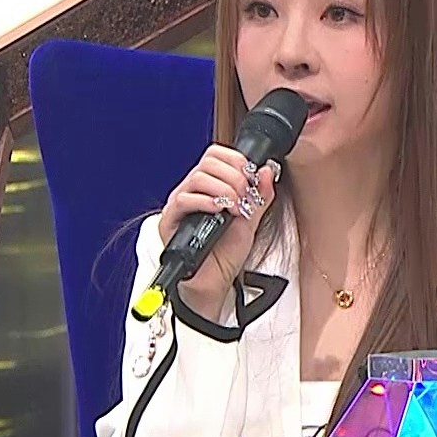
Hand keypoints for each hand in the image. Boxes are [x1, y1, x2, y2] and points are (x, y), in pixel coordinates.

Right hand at [157, 145, 278, 313]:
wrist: (214, 281)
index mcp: (210, 186)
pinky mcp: (171, 220)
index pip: (217, 155)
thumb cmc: (226, 254)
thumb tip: (266, 171)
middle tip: (245, 196)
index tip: (251, 177)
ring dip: (223, 189)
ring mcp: (181, 204)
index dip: (236, 160)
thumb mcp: (251, 221)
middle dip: (234, 176)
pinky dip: (205, 201)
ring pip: (197, 177)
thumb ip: (260, 197)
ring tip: (235, 207)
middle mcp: (193, 191)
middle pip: (209, 162)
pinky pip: (183, 200)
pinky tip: (219, 210)